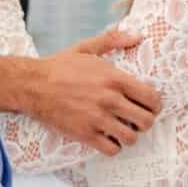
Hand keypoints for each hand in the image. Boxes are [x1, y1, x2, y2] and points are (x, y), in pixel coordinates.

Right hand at [28, 32, 161, 156]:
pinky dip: (113, 146)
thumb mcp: (86, 47)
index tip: (150, 106)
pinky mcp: (84, 135)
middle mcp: (110, 100)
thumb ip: (113, 40)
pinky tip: (108, 138)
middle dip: (145, 121)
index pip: (151, 97)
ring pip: (131, 138)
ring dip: (129, 135)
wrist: (32, 85)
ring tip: (122, 129)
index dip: (155, 104)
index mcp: (114, 78)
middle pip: (145, 120)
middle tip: (137, 119)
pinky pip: (112, 149)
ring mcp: (98, 119)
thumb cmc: (60, 66)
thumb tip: (137, 36)